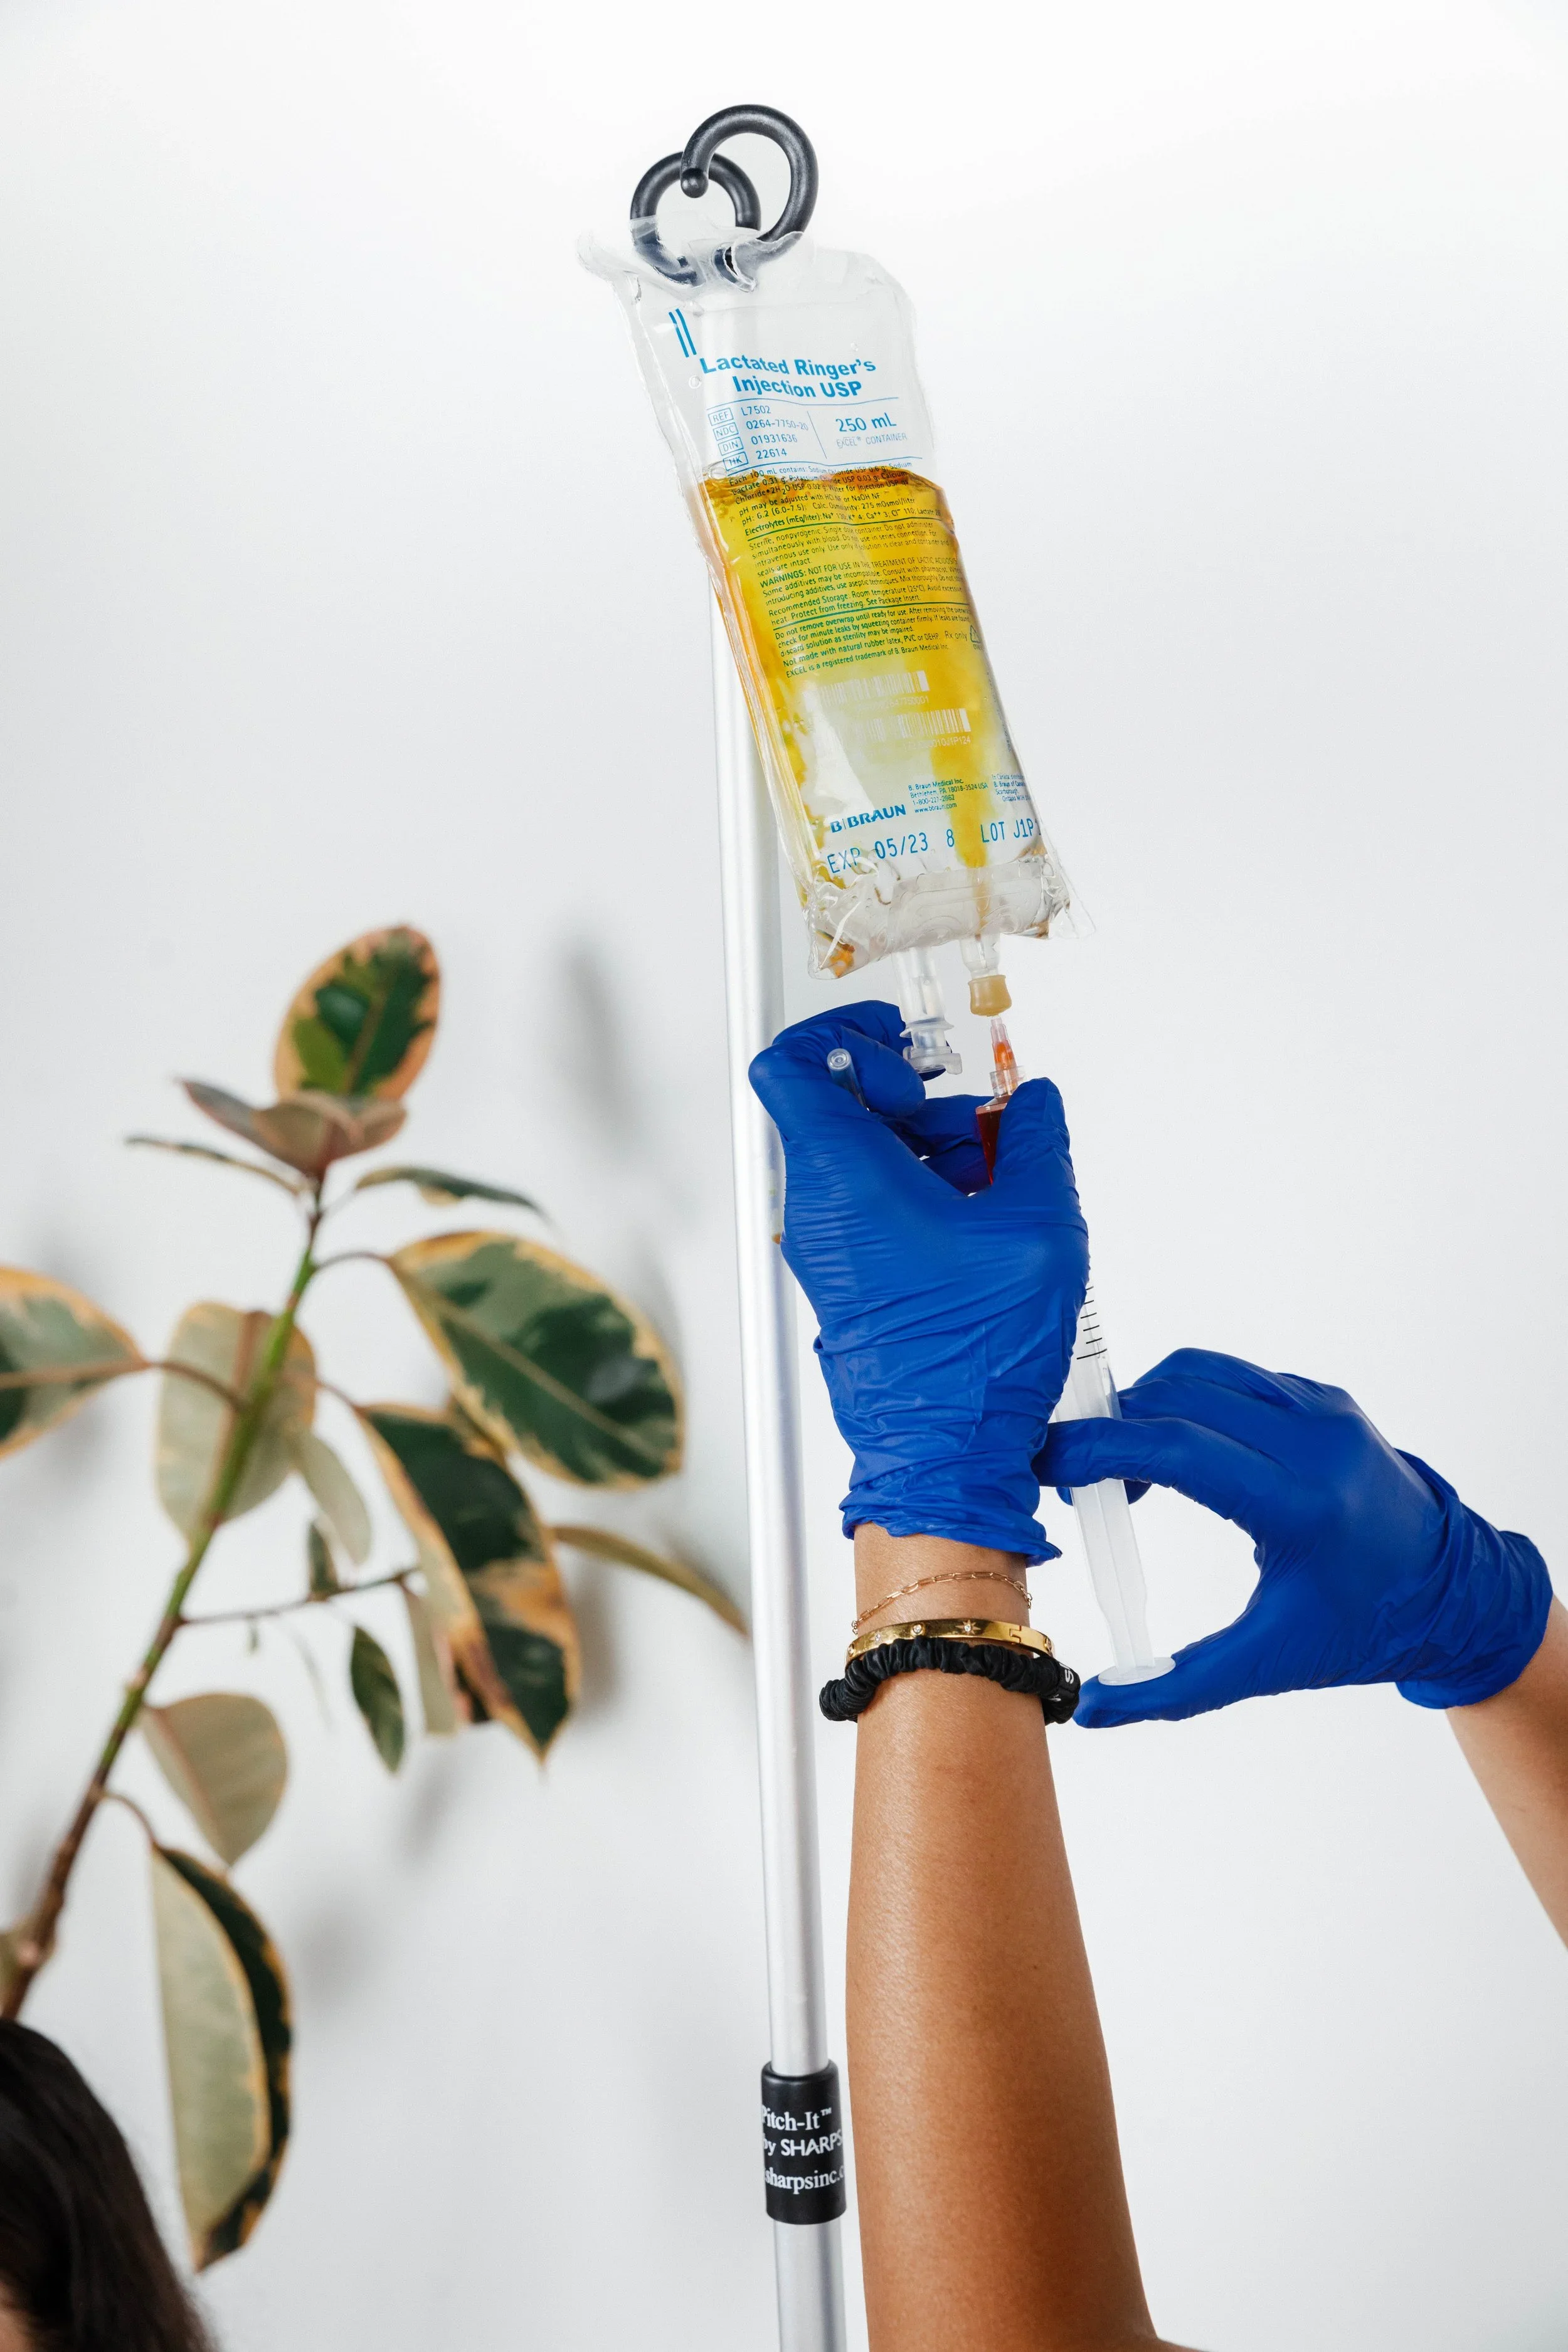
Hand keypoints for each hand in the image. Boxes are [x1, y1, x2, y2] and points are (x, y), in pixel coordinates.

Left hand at [750, 1003, 1087, 1562]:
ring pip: (866, 1156)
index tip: (903, 1037)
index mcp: (843, 1176)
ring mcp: (830, 1244)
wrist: (944, 1454)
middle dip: (918, 1099)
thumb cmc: (971, 1359)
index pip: (794, 1064)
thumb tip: (1034, 1104)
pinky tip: (984, 1224)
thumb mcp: (1037, 1225)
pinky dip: (927, 1193)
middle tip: (975, 1121)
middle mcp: (819, 1206)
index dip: (845, 1031)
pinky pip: (876, 1204)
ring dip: (933, 1150)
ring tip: (996, 1184)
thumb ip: (1035, 1141)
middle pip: (843, 1107)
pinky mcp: (851, 1274)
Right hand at [1039, 1348, 1552, 1722]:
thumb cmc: (1361, 1630)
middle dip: (1112, 1426)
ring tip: (1126, 1470)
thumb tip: (1093, 1709)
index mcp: (1302, 1506)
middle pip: (1178, 1396)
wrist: (1451, 1593)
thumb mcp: (1267, 1665)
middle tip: (1074, 1473)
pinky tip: (1176, 1454)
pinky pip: (1233, 1377)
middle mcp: (1316, 1442)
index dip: (1101, 1447)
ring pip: (1201, 1372)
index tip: (1050, 1461)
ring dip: (1147, 1408)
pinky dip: (1188, 1403)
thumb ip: (1175, 1687)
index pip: (1179, 1447)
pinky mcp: (1323, 1397)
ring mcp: (1323, 1409)